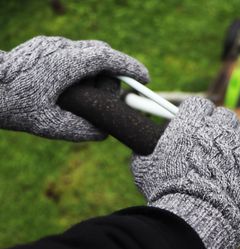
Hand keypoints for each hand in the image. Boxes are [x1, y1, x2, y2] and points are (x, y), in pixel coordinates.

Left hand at [0, 36, 148, 140]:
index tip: (145, 78)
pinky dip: (86, 67)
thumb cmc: (12, 105)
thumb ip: (81, 131)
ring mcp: (53, 44)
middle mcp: (62, 48)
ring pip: (90, 52)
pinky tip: (76, 85)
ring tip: (90, 94)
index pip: (107, 59)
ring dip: (98, 70)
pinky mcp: (47, 45)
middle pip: (101, 53)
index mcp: (66, 64)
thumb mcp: (49, 125)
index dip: (130, 68)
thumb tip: (104, 133)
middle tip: (115, 95)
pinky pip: (77, 53)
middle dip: (115, 72)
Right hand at [132, 97, 239, 248]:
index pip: (199, 104)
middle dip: (220, 128)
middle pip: (224, 115)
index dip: (199, 115)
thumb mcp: (144, 171)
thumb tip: (141, 154)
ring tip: (235, 159)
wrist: (197, 217)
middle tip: (216, 147)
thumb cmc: (168, 194)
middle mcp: (217, 128)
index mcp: (189, 124)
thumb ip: (144, 155)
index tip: (199, 126)